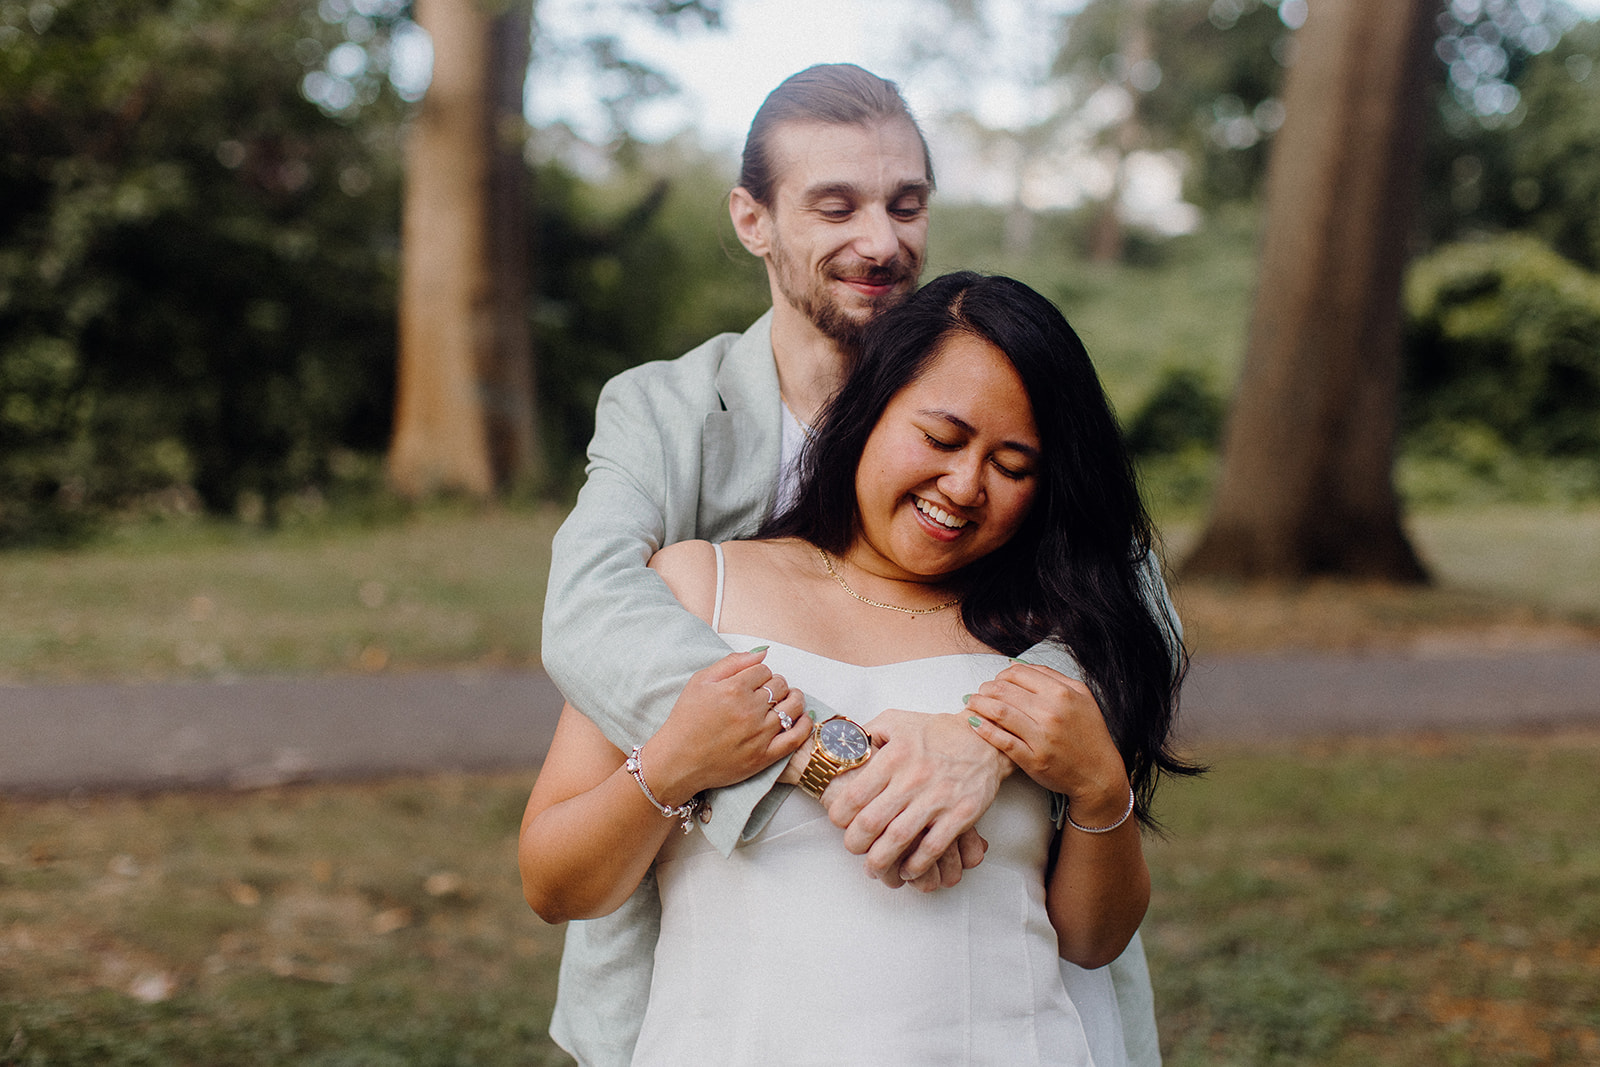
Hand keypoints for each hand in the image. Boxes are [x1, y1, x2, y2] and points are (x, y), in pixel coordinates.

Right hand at [643, 650, 810, 805]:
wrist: (678, 760)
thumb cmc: (686, 720)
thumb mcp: (700, 681)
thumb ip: (732, 662)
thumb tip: (762, 653)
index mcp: (735, 689)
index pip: (764, 670)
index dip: (760, 673)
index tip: (754, 680)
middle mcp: (750, 710)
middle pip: (780, 686)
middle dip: (775, 684)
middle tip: (767, 691)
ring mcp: (760, 734)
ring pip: (792, 707)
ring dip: (793, 699)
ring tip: (787, 699)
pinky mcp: (765, 756)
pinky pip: (796, 737)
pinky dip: (804, 725)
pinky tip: (803, 718)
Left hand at [819, 708, 1010, 885]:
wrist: (983, 738)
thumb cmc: (936, 732)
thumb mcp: (896, 721)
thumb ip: (866, 733)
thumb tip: (840, 749)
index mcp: (894, 756)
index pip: (855, 794)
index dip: (840, 815)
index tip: (838, 822)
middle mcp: (913, 778)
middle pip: (872, 822)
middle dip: (856, 842)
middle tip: (853, 848)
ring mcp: (938, 798)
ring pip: (899, 839)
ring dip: (881, 860)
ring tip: (874, 868)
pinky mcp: (961, 814)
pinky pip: (933, 848)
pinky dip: (917, 865)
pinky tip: (908, 870)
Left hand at [964, 660, 1127, 813]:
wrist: (1099, 774)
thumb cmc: (1089, 735)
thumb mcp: (1081, 696)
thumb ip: (1053, 677)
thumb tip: (1018, 665)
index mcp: (1062, 693)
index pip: (1018, 673)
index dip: (1001, 675)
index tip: (996, 681)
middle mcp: (1051, 713)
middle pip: (1004, 690)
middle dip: (985, 688)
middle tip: (979, 692)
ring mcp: (1041, 737)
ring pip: (999, 712)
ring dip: (978, 704)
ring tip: (971, 703)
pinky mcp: (1033, 759)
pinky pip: (1001, 740)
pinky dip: (983, 729)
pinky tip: (974, 722)